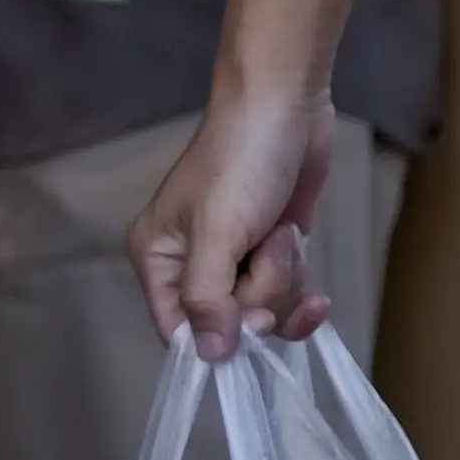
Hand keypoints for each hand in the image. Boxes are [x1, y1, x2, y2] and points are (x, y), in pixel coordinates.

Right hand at [129, 83, 338, 357]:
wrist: (285, 102)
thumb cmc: (240, 162)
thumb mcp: (216, 234)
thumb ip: (208, 300)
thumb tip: (212, 358)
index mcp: (159, 260)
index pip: (177, 332)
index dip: (217, 339)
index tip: (250, 322)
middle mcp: (192, 266)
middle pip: (229, 325)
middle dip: (260, 292)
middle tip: (265, 247)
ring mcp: (235, 258)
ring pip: (264, 309)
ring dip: (283, 273)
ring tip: (281, 228)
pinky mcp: (271, 249)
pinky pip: (287, 291)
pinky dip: (298, 271)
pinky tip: (299, 239)